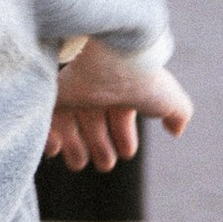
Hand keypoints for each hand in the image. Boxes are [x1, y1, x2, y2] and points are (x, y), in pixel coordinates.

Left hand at [47, 39, 192, 173]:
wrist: (112, 56)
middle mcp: (99, 87)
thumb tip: (175, 130)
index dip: (124, 136)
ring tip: (78, 164)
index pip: (121, 114)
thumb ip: (178, 113)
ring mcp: (75, 88)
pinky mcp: (53, 91)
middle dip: (99, 145)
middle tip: (104, 166)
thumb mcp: (167, 98)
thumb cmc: (141, 77)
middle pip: (94, 120)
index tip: (127, 153)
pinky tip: (54, 150)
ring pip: (69, 120)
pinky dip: (47, 135)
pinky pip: (45, 115)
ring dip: (73, 145)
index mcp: (125, 88)